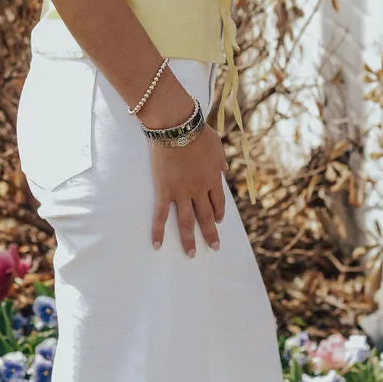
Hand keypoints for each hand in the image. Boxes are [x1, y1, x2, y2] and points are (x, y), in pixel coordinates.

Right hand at [149, 123, 227, 255]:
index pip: (218, 201)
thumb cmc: (198, 131)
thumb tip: (225, 169)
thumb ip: (221, 159)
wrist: (178, 127)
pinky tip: (157, 245)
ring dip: (189, 239)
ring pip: (187, 221)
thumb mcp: (217, 145)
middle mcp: (199, 189)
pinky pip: (161, 215)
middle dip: (211, 233)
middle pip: (206, 216)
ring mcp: (181, 192)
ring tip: (192, 254)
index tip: (220, 221)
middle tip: (215, 247)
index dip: (219, 213)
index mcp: (213, 178)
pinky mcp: (164, 190)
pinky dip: (159, 231)